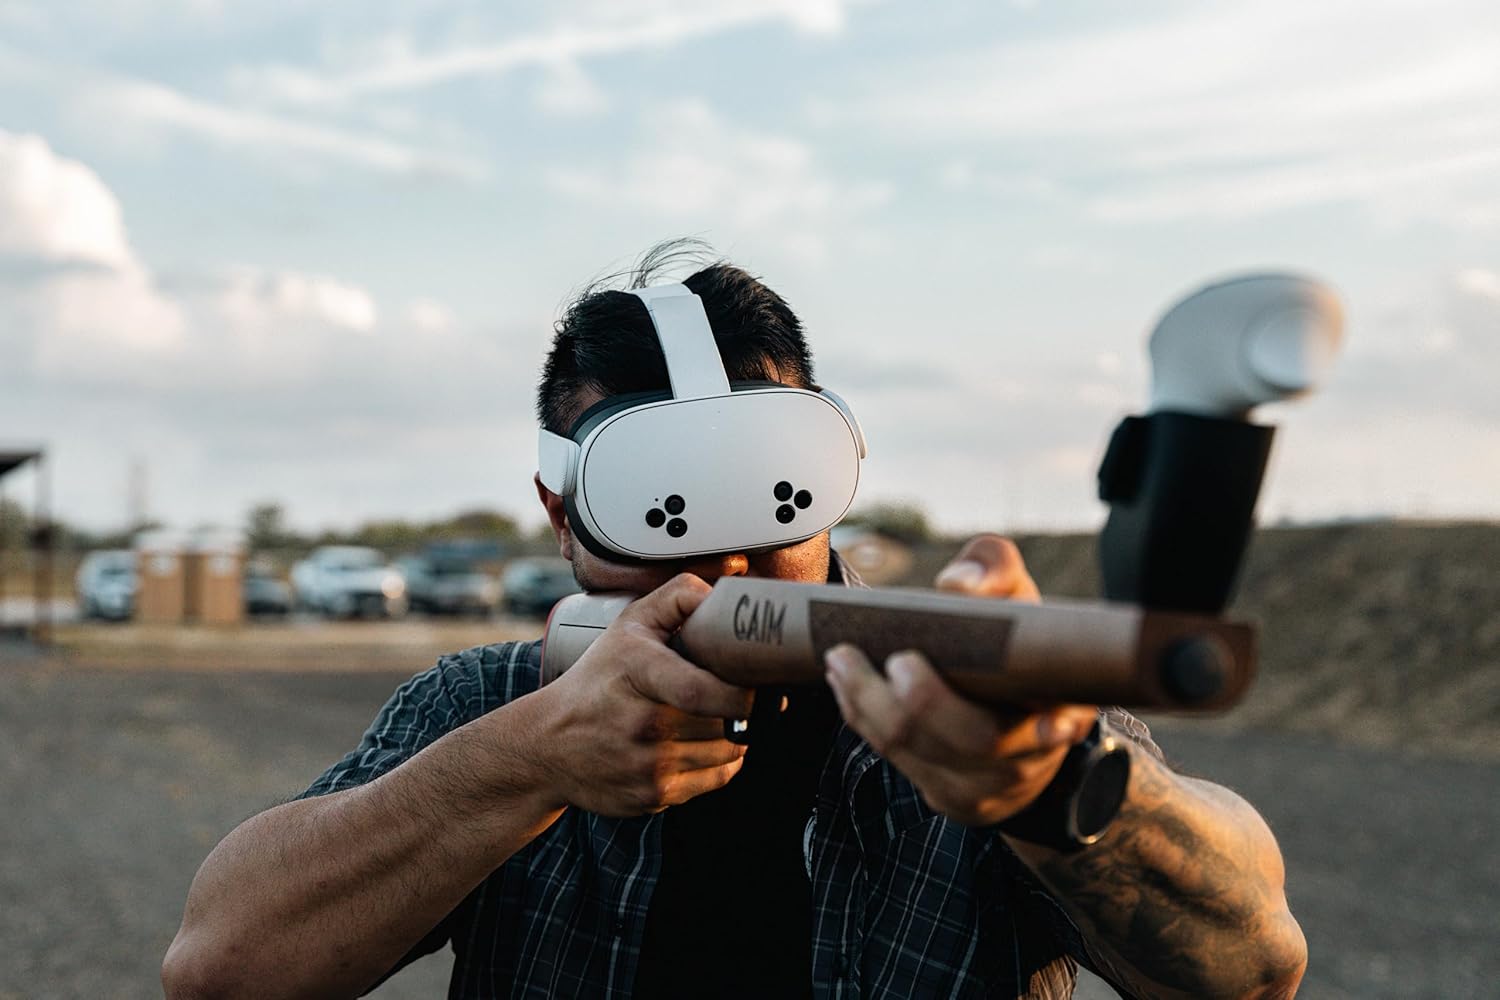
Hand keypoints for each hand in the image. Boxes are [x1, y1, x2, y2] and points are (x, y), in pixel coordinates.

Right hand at [537, 574, 754, 816]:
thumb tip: (722, 596)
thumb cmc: (598, 679)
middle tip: (741, 694)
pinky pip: (715, 779)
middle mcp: (643, 724)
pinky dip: (721, 761)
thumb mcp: (628, 624)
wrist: (547, 745)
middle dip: (743, 709)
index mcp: (638, 673)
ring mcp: (648, 766)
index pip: (703, 692)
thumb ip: (678, 598)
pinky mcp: (653, 797)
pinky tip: (702, 742)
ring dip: (734, 735)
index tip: (759, 682)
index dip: (743, 693)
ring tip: (716, 716)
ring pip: (728, 752)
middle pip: (725, 723)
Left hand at [823, 534, 1097, 825]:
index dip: (1042, 727)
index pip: (1052, 728)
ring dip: (871, 706)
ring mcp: (984, 788)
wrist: (1014, 705)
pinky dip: (864, 720)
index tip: (1003, 701)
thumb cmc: (1014, 640)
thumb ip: (996, 571)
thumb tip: (959, 585)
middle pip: (971, 741)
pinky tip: (844, 684)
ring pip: (920, 754)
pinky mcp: (946, 796)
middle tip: (891, 657)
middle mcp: (1028, 761)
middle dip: (922, 702)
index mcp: (1064, 713)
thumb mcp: (1019, 599)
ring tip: (841, 659)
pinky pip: (897, 761)